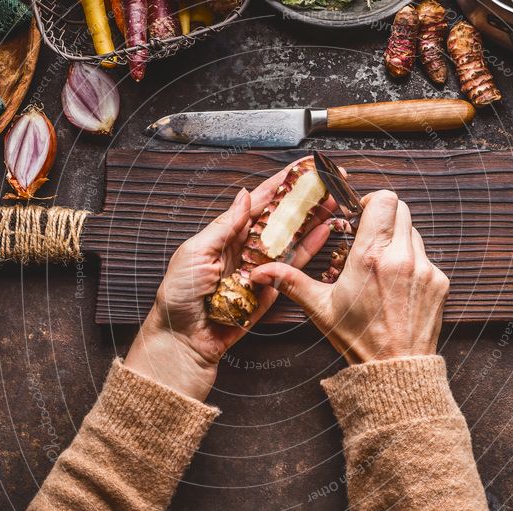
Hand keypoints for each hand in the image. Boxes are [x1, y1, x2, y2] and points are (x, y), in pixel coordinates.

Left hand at [124, 158, 333, 400]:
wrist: (184, 339)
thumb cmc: (179, 295)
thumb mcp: (196, 251)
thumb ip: (225, 224)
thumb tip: (245, 195)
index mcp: (225, 234)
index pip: (257, 202)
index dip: (279, 185)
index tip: (300, 169)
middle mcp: (245, 248)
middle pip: (279, 217)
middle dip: (302, 198)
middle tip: (325, 180)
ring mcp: (260, 268)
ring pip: (291, 238)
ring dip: (312, 218)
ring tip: (333, 198)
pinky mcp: (271, 289)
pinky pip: (293, 266)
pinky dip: (310, 248)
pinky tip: (325, 229)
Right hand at [251, 190, 448, 364]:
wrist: (395, 368)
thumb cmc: (358, 338)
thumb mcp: (320, 308)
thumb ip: (290, 282)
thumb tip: (259, 272)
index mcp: (370, 257)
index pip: (384, 201)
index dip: (372, 201)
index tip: (360, 215)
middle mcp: (401, 257)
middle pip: (401, 209)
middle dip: (384, 217)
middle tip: (368, 236)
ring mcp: (425, 269)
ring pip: (413, 233)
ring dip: (398, 240)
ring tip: (381, 266)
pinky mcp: (440, 282)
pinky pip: (426, 257)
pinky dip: (412, 262)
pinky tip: (397, 285)